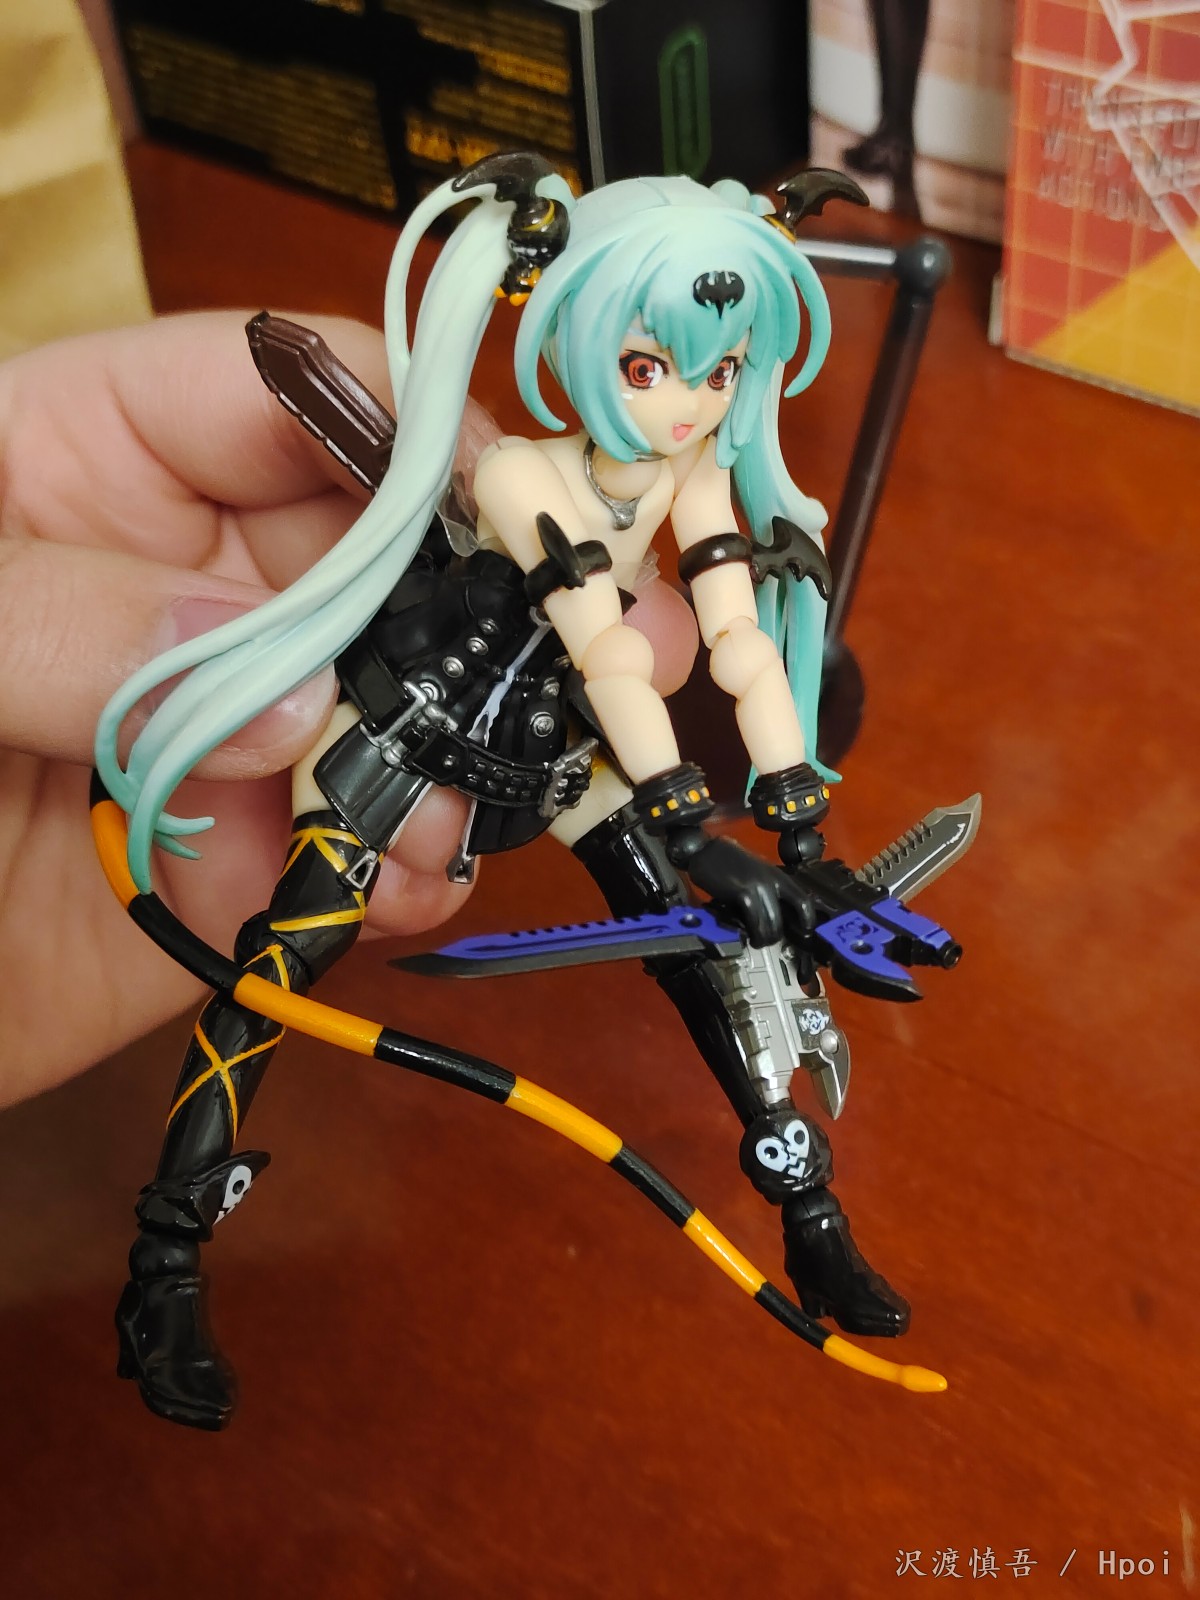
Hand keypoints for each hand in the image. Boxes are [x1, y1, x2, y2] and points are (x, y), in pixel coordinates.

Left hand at [0, 312, 700, 1104]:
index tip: (519, 497)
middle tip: (608, 646)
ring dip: (465, 748)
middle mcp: (190, 581)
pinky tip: (405, 883)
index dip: (424, 425)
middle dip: (497, 601)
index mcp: (98, 455)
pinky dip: (411, 867)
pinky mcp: (241, 858)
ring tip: (472, 804)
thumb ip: (66, 620)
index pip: (304, 388)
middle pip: (393, 554)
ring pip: (404, 705)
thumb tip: (286, 682)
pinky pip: (365, 845)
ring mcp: (229, 725)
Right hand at [679, 834, 815, 946]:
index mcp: (778, 876)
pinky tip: (747, 937)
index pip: (804, 901)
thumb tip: (775, 919)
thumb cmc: (730, 863)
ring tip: (757, 942)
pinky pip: (754, 921)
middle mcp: (772, 881)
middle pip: (784, 920)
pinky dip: (752, 933)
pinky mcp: (743, 893)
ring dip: (764, 939)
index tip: (805, 933)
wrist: (707, 850)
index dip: (808, 920)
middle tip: (768, 942)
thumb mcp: (757, 874)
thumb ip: (768, 893)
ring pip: (771, 924)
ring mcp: (758, 886)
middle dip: (776, 937)